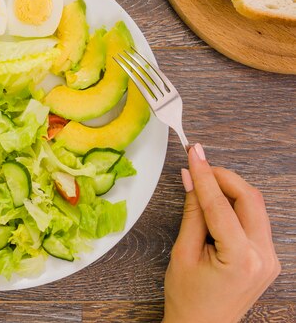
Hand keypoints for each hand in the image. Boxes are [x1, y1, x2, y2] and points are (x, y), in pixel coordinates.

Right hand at [163, 144, 279, 322]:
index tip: (195, 154)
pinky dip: (235, 207)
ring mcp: (269, 258)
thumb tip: (191, 181)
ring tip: (203, 183)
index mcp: (241, 258)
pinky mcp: (267, 257)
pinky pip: (254, 221)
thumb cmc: (189, 298)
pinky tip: (216, 204)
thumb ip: (192, 213)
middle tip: (199, 164)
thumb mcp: (182, 253)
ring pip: (254, 207)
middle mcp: (263, 256)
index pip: (220, 204)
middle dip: (224, 177)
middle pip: (249, 198)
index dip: (204, 175)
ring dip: (230, 190)